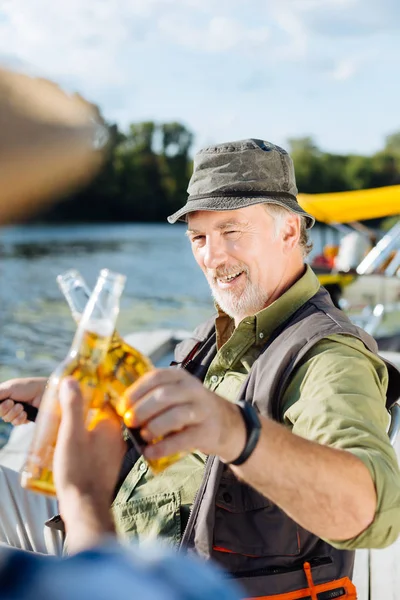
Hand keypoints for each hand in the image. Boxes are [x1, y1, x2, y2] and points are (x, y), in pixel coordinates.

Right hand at [0, 377, 46, 424]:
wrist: (45, 392)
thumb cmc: (27, 387)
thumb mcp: (9, 388)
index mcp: (3, 396)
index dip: (0, 407)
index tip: (6, 402)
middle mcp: (8, 404)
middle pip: (0, 414)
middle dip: (5, 409)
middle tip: (13, 402)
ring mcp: (16, 412)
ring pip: (7, 419)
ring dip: (14, 413)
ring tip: (22, 406)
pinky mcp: (24, 418)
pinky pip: (16, 423)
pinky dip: (20, 418)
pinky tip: (26, 412)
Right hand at [53, 377, 125, 552]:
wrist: (85, 508)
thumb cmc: (79, 470)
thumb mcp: (71, 434)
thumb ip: (73, 407)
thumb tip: (71, 380)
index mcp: (113, 425)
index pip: (105, 400)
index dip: (90, 394)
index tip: (76, 390)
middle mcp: (119, 437)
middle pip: (102, 416)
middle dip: (87, 411)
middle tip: (67, 408)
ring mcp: (115, 453)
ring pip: (100, 432)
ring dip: (87, 428)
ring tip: (67, 427)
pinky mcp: (108, 467)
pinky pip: (99, 448)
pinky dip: (88, 444)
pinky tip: (75, 448)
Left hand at [118, 368, 245, 463]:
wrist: (228, 424)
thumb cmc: (190, 408)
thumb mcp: (176, 394)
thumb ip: (152, 397)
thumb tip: (121, 409)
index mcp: (180, 377)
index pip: (156, 377)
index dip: (136, 391)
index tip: (122, 406)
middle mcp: (193, 390)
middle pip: (164, 395)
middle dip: (142, 409)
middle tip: (130, 422)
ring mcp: (202, 410)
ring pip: (175, 415)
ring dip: (154, 426)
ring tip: (143, 437)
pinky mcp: (207, 432)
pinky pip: (183, 439)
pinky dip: (164, 447)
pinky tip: (150, 452)